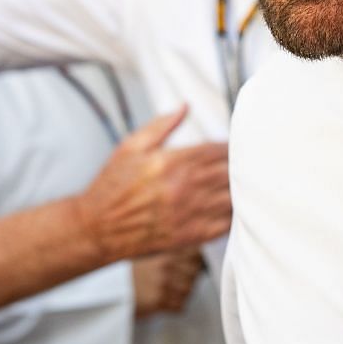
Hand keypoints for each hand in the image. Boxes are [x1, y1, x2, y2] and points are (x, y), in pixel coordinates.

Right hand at [71, 106, 230, 261]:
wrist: (98, 228)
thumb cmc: (112, 186)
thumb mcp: (131, 146)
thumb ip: (161, 125)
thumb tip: (185, 107)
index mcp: (173, 162)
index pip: (218, 149)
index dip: (231, 146)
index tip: (234, 145)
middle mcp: (185, 187)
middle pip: (230, 172)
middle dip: (239, 166)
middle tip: (244, 163)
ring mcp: (190, 213)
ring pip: (233, 197)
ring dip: (240, 189)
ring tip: (241, 185)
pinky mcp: (192, 236)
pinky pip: (226, 225)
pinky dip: (234, 215)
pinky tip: (231, 208)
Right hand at [132, 248, 204, 317]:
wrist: (110, 292)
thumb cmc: (128, 275)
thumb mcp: (147, 256)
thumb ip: (169, 254)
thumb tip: (194, 254)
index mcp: (164, 256)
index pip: (195, 255)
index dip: (196, 260)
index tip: (193, 264)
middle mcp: (166, 269)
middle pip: (194, 274)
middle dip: (189, 278)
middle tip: (176, 281)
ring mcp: (163, 286)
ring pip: (188, 291)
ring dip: (182, 293)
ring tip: (168, 292)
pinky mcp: (159, 302)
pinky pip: (180, 306)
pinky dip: (175, 306)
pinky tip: (164, 302)